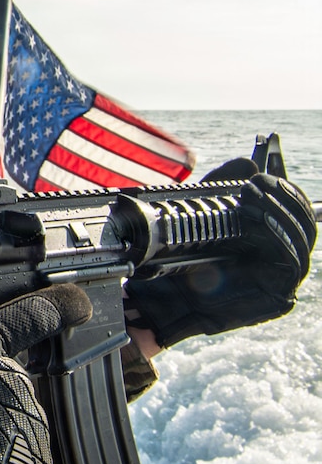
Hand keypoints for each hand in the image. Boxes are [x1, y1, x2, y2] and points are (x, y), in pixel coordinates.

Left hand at [124, 160, 315, 347]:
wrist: (159, 302)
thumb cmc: (177, 263)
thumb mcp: (200, 217)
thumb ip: (223, 188)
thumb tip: (247, 161)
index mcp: (266, 241)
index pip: (294, 210)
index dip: (287, 189)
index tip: (266, 170)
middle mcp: (278, 260)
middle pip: (303, 222)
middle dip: (284, 196)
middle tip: (258, 181)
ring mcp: (280, 279)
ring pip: (301, 239)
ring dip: (281, 212)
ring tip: (255, 194)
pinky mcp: (277, 296)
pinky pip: (291, 262)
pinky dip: (279, 237)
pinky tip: (258, 221)